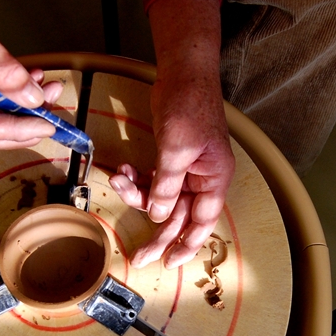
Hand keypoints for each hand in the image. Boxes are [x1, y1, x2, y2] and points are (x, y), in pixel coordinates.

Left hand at [108, 0, 233, 268]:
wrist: (183, 72)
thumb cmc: (189, 107)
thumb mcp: (176, 150)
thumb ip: (167, 186)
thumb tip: (160, 216)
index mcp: (214, 178)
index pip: (202, 221)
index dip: (187, 245)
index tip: (171, 263)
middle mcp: (203, 178)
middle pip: (180, 216)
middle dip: (158, 234)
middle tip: (139, 256)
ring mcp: (187, 169)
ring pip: (162, 198)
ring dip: (139, 195)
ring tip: (121, 181)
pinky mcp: (171, 159)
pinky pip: (155, 181)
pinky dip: (138, 179)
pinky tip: (124, 170)